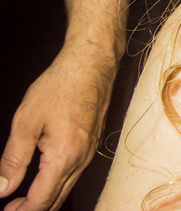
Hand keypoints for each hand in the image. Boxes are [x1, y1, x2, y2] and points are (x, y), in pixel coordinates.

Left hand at [0, 46, 115, 210]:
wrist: (92, 64)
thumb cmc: (61, 86)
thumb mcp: (26, 122)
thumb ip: (13, 159)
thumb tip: (2, 187)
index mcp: (64, 156)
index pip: (41, 199)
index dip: (21, 210)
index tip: (5, 210)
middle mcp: (81, 158)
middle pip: (57, 198)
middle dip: (33, 208)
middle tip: (10, 208)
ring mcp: (90, 151)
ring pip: (66, 187)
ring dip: (45, 197)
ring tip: (20, 197)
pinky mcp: (92, 143)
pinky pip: (74, 173)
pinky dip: (56, 183)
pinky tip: (43, 177)